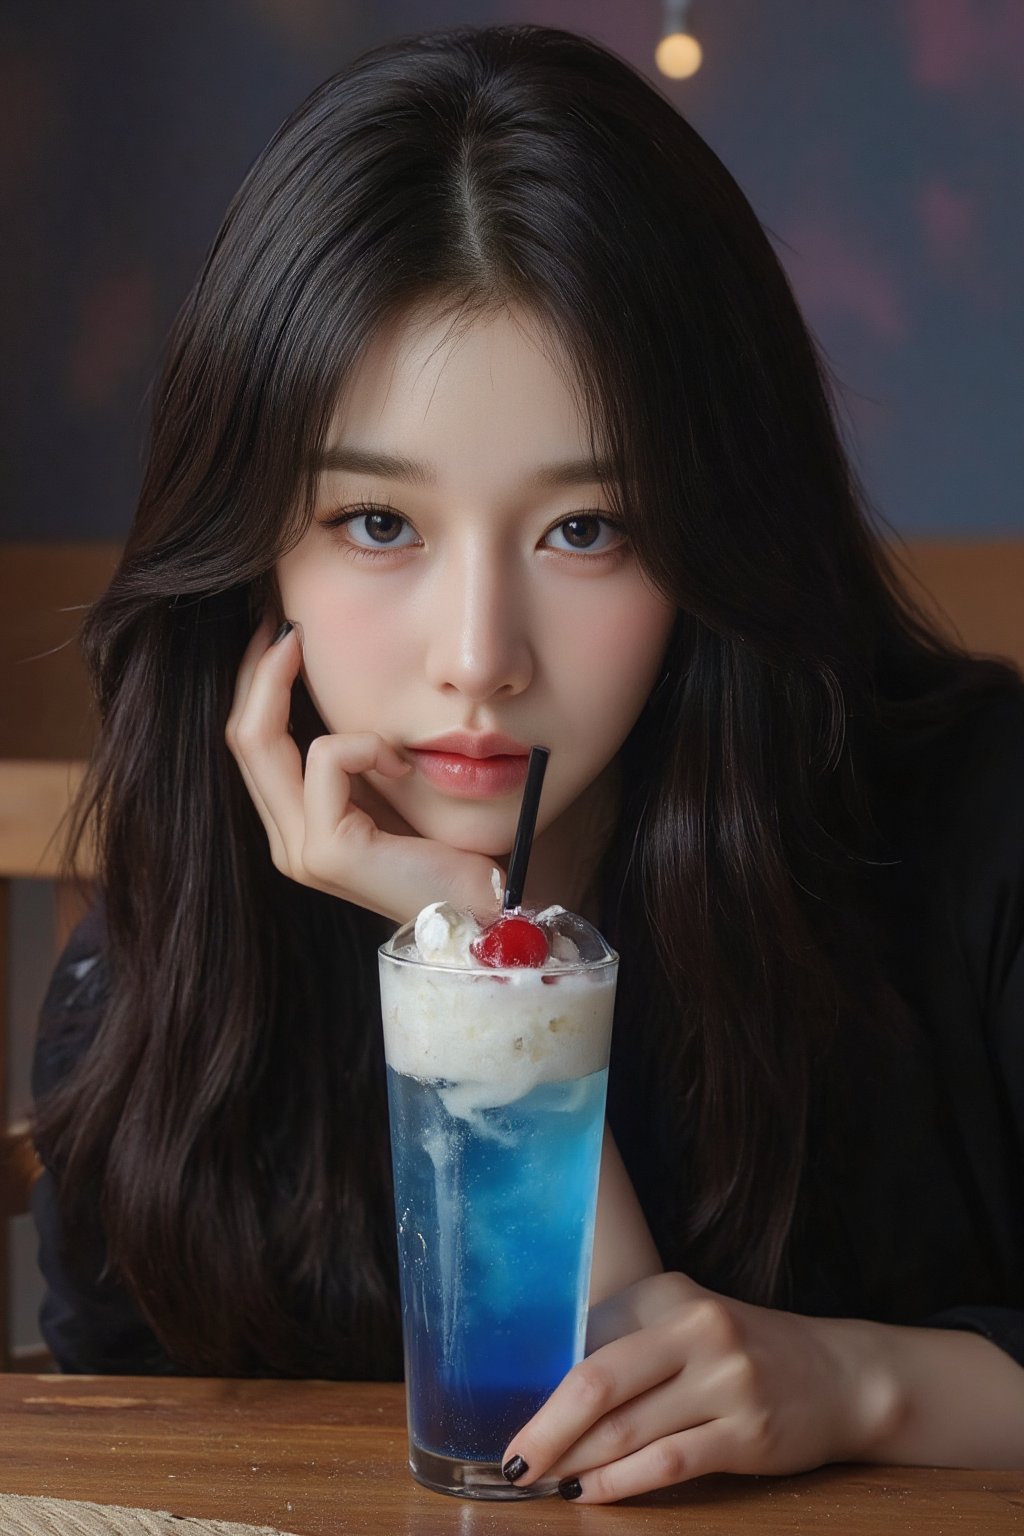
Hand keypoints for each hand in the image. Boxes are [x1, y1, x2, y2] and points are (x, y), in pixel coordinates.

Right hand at [225, 617, 503, 923]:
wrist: (484, 907)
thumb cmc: (450, 848)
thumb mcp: (393, 786)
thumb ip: (362, 755)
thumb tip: (345, 689)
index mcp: (297, 825)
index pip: (251, 744)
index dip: (254, 685)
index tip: (279, 634)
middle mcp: (287, 840)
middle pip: (242, 736)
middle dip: (258, 671)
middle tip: (285, 622)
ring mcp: (301, 850)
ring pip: (262, 740)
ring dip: (297, 689)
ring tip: (330, 666)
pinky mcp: (327, 850)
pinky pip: (327, 758)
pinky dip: (366, 743)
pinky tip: (403, 763)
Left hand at [502, 1271, 896, 1502]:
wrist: (838, 1375)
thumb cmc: (740, 1352)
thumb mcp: (684, 1325)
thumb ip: (625, 1342)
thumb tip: (543, 1387)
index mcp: (668, 1296)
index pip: (586, 1336)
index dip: (538, 1380)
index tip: (502, 1411)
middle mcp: (696, 1330)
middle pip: (598, 1381)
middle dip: (545, 1428)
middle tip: (511, 1462)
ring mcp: (726, 1381)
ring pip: (627, 1430)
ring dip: (574, 1462)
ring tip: (541, 1482)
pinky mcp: (748, 1433)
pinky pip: (668, 1462)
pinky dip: (621, 1483)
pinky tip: (591, 1494)